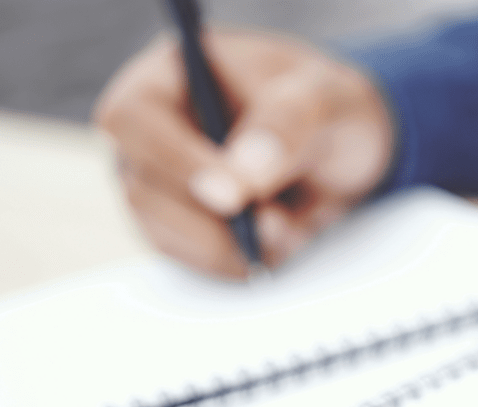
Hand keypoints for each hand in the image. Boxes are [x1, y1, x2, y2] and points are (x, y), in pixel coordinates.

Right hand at [94, 30, 393, 277]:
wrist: (345, 149)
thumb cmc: (327, 108)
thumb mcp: (327, 100)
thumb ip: (286, 126)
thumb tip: (241, 176)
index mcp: (173, 73)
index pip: (132, 119)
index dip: (175, 162)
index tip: (232, 197)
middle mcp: (150, 130)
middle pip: (142, 188)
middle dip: (212, 221)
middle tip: (276, 223)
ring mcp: (158, 182)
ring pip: (162, 233)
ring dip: (228, 246)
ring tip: (289, 227)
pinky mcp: (179, 227)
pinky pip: (189, 259)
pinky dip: (236, 261)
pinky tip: (278, 240)